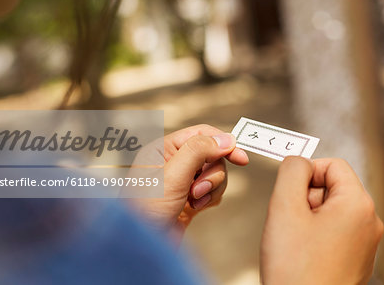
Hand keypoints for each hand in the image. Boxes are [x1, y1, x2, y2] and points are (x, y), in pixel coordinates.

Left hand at [131, 124, 248, 238]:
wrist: (142, 249)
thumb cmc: (146, 209)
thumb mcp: (172, 175)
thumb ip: (198, 151)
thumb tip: (226, 138)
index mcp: (163, 148)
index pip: (200, 133)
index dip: (222, 142)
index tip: (241, 158)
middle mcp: (173, 161)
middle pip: (211, 155)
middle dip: (211, 173)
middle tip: (198, 190)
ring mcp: (182, 181)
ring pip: (214, 174)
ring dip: (211, 188)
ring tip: (194, 202)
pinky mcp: (189, 199)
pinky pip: (212, 191)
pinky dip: (210, 198)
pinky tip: (195, 209)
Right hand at [261, 157, 383, 284]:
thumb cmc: (295, 269)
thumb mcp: (285, 207)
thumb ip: (291, 171)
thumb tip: (297, 160)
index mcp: (357, 205)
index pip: (332, 164)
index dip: (305, 172)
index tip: (287, 191)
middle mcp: (368, 222)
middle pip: (330, 187)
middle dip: (303, 197)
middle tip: (288, 221)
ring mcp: (363, 242)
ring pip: (328, 209)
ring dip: (305, 216)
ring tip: (292, 240)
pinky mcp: (354, 258)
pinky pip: (331, 231)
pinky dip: (311, 234)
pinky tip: (300, 253)